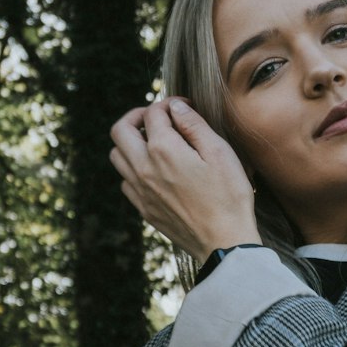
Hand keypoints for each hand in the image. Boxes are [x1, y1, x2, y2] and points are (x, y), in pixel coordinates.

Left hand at [109, 99, 261, 263]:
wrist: (224, 242)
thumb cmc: (229, 196)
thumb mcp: (220, 153)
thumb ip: (194, 125)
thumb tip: (175, 106)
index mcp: (163, 150)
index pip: (153, 113)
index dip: (169, 104)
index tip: (184, 108)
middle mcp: (144, 168)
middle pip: (120, 130)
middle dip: (137, 116)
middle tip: (157, 118)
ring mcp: (140, 191)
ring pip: (117, 156)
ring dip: (131, 143)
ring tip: (154, 143)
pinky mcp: (144, 209)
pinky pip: (125, 181)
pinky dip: (134, 168)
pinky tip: (155, 170)